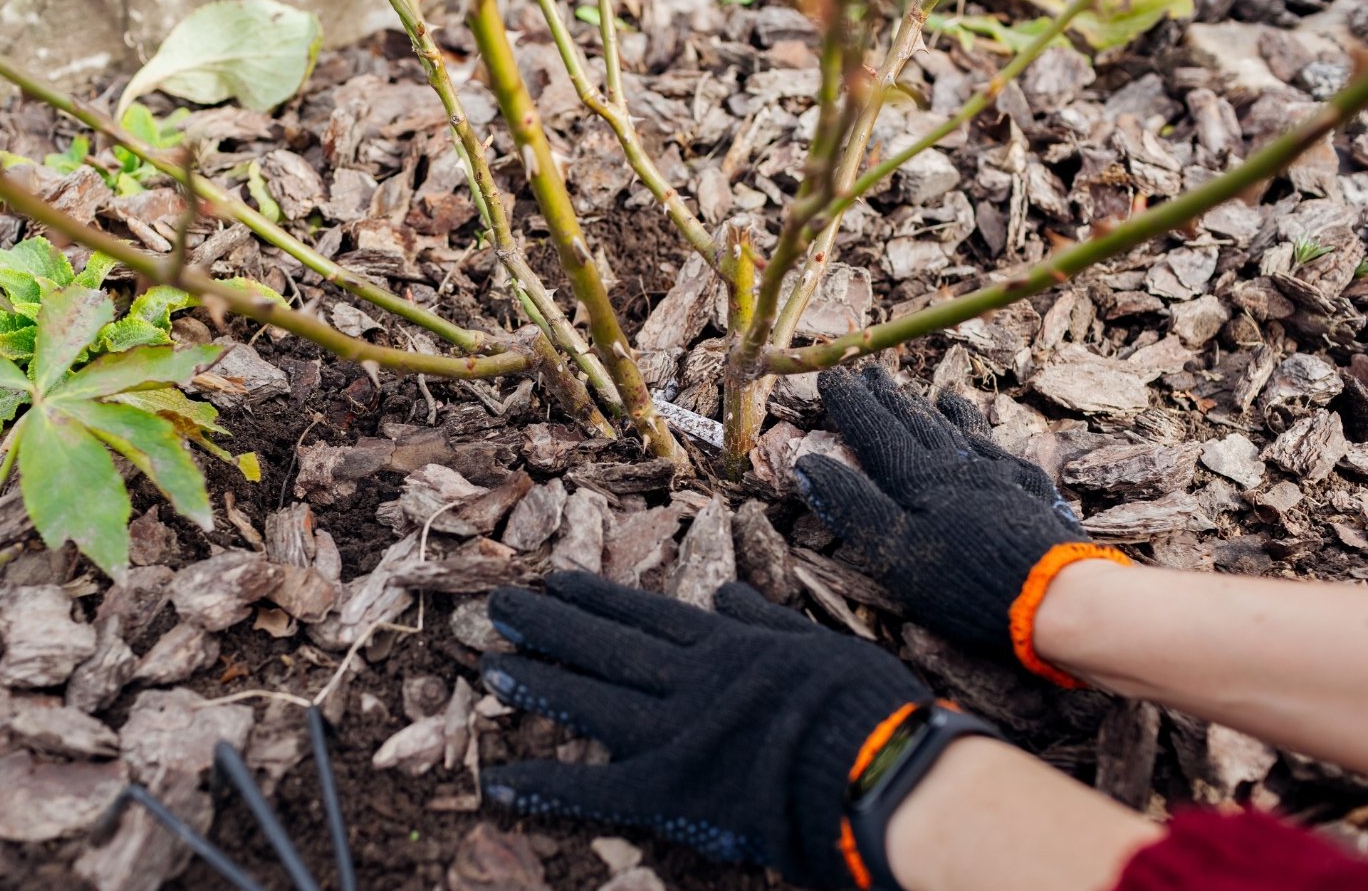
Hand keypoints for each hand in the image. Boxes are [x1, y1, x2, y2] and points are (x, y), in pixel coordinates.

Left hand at [479, 571, 930, 887]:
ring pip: (590, 698)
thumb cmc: (866, 707)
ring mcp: (673, 730)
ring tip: (492, 664)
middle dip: (550, 624)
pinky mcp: (668, 788)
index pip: (647, 615)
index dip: (597, 599)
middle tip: (501, 605)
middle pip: (606, 645)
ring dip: (538, 681)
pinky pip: (593, 787)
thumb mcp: (819, 643)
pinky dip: (544, 784)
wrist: (877, 765)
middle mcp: (689, 679)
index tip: (558, 580)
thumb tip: (730, 595)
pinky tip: (497, 781)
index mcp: (727, 647)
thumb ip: (767, 623)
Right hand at [792, 365, 1129, 686]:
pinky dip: (974, 426)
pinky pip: (993, 443)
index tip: (830, 376)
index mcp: (919, 480)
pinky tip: (974, 423)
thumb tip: (809, 464)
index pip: (875, 431)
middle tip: (868, 370)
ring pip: (954, 428)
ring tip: (918, 390)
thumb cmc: (965, 582)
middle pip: (914, 421)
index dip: (850, 404)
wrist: (1055, 596)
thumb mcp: (894, 553)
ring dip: (929, 407)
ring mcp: (997, 473)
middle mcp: (957, 465)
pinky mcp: (1028, 488)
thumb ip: (852, 506)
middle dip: (886, 396)